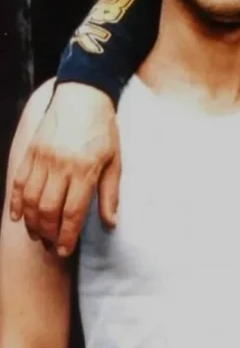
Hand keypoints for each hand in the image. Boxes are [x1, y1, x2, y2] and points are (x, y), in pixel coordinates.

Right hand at [9, 83, 120, 256]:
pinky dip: (16, 202)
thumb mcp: (115, 161)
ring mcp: (42, 158)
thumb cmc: (103, 131)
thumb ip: (110, 193)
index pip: (72, 211)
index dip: (67, 235)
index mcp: (84, 170)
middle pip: (47, 209)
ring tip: (38, 235)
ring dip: (31, 221)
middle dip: (48, 233)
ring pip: (30, 198)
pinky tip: (18, 217)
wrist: (83, 96)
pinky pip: (19, 181)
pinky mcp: (31, 151)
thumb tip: (110, 222)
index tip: (65, 251)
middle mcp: (60, 165)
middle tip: (52, 246)